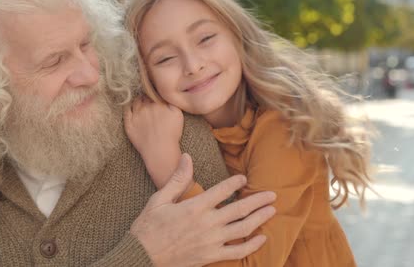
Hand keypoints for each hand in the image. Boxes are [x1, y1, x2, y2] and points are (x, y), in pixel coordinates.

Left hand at [124, 96, 183, 187]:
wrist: (160, 150)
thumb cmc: (171, 133)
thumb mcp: (177, 113)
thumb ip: (171, 101)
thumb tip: (165, 94)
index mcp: (157, 102)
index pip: (153, 91)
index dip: (154, 91)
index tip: (155, 92)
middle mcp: (145, 106)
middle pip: (143, 95)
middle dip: (146, 95)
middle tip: (148, 97)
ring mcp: (136, 115)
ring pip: (135, 101)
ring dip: (137, 100)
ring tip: (141, 102)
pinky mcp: (129, 124)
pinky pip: (126, 111)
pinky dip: (127, 106)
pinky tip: (130, 106)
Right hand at [130, 154, 276, 266]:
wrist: (141, 257)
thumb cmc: (148, 227)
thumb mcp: (159, 199)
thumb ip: (177, 179)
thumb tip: (187, 157)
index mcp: (194, 207)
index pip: (222, 190)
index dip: (236, 182)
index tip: (244, 178)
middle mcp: (207, 223)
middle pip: (239, 209)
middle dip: (258, 200)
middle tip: (272, 194)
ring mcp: (211, 242)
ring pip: (243, 229)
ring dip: (260, 219)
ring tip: (271, 210)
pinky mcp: (211, 257)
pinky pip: (237, 252)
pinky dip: (252, 245)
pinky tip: (262, 238)